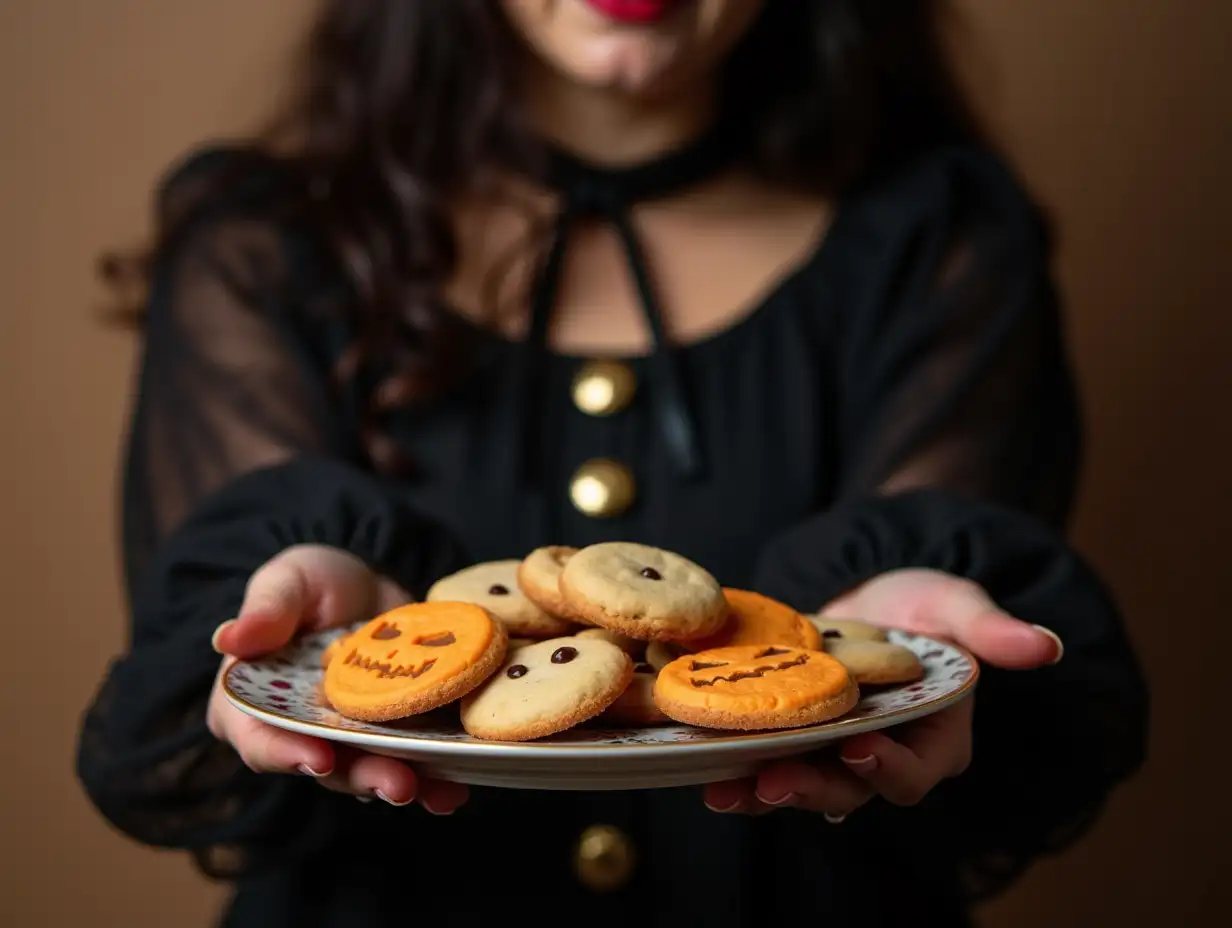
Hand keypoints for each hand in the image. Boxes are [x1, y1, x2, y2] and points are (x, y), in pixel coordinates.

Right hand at [207, 544, 467, 813]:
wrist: (369, 582)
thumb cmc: (313, 583)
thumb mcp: (286, 583)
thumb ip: (266, 611)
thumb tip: (227, 638)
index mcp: (257, 705)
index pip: (260, 738)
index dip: (286, 753)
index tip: (319, 757)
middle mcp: (302, 733)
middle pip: (326, 767)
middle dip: (363, 778)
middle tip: (397, 784)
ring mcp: (352, 739)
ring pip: (373, 771)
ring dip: (405, 783)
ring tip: (438, 790)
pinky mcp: (395, 734)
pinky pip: (415, 761)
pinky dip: (438, 777)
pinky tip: (459, 786)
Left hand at [703, 569, 1062, 817]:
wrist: (873, 594)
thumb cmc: (923, 602)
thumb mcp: (957, 605)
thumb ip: (991, 629)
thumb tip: (1046, 646)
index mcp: (936, 738)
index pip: (918, 768)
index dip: (890, 767)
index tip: (857, 748)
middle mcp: (887, 756)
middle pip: (853, 790)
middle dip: (813, 789)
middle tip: (773, 783)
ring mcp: (837, 751)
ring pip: (805, 783)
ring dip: (765, 791)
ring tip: (725, 791)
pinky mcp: (799, 737)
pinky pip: (771, 761)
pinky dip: (741, 769)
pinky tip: (705, 773)